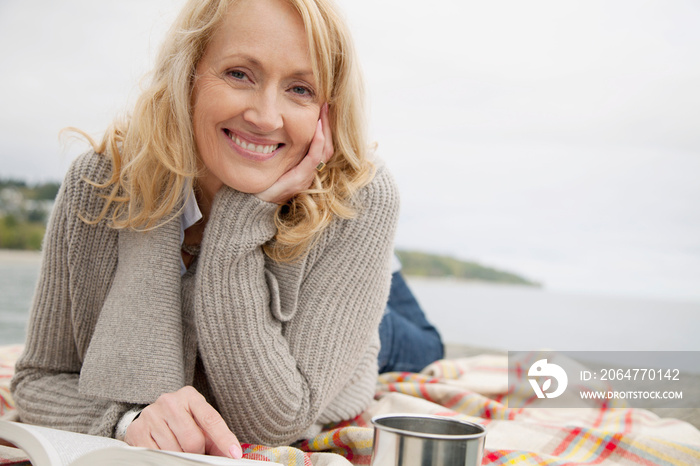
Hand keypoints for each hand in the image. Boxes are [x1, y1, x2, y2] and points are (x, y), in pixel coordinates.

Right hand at [124, 386, 241, 458]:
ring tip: (179, 448)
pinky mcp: (137, 430)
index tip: (235, 454)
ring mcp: (152, 415)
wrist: (151, 415)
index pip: (211, 419)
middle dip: (198, 452)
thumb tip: (231, 454)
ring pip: (176, 451)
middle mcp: (170, 401)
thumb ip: (214, 436)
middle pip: (193, 440)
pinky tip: (165, 451)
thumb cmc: (181, 420)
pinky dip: (165, 459)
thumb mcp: (199, 421)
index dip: (224, 439)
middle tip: (195, 451)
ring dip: (181, 456)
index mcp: (190, 396)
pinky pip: (157, 456)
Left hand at [255, 103, 332, 203]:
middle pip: (328, 146)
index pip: (323, 147)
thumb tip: (275, 130)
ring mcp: (306, 177)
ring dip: (325, 130)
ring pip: (325, 151)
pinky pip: (314, 158)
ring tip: (322, 112)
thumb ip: (280, 152)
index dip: (325, 129)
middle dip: (328, 125)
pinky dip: (317, 142)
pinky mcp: (299, 179)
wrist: (252, 205)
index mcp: (305, 170)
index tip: (322, 111)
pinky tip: (317, 129)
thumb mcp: (273, 164)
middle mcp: (309, 174)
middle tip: (326, 105)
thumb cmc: (260, 184)